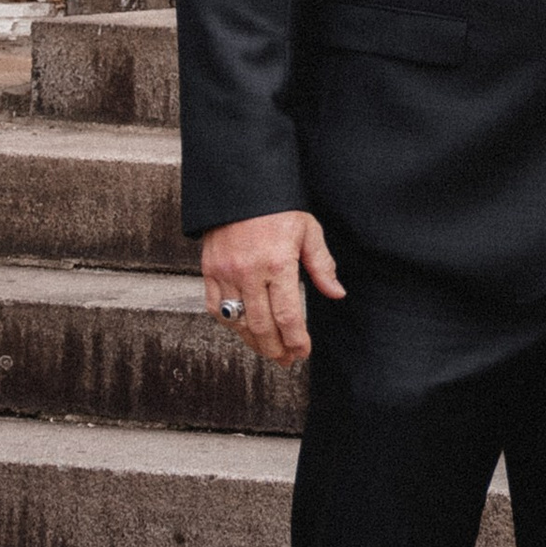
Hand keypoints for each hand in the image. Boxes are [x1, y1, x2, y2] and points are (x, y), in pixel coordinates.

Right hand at [201, 211, 343, 366]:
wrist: (240, 186)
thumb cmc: (278, 208)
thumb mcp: (308, 230)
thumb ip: (322, 265)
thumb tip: (336, 293)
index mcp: (278, 263)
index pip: (287, 316)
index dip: (296, 340)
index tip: (303, 352)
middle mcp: (249, 272)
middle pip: (262, 326)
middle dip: (276, 349)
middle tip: (286, 360)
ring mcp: (226, 273)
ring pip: (238, 322)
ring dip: (254, 342)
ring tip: (269, 351)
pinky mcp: (209, 271)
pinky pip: (216, 309)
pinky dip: (230, 324)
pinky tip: (243, 330)